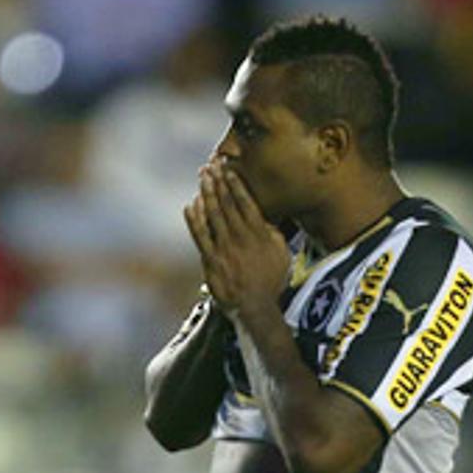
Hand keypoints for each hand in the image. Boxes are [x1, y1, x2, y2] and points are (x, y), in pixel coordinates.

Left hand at [183, 163, 289, 317]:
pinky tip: (190, 205)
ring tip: (202, 178)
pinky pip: (200, 235)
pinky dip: (194, 219)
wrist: (255, 307)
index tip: (228, 169)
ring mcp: (224, 248)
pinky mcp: (211, 260)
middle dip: (218, 182)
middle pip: (227, 203)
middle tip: (212, 166)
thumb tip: (264, 218)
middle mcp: (240, 238)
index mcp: (259, 234)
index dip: (235, 184)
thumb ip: (273, 233)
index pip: (245, 202)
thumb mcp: (282, 254)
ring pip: (213, 215)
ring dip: (207, 193)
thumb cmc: (271, 281)